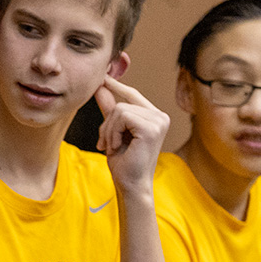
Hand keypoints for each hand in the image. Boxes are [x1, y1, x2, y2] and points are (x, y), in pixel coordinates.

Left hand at [94, 75, 168, 192]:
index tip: (103, 77)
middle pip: (121, 103)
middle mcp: (160, 116)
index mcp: (153, 116)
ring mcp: (158, 121)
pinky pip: (122, 117)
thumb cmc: (124, 162)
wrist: (130, 184)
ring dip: (108, 130)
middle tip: (106, 143)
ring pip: (119, 110)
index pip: (132, 94)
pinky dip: (112, 132)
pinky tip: (117, 147)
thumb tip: (100, 87)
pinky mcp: (152, 127)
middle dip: (107, 124)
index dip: (116, 86)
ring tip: (112, 146)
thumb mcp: (113, 131)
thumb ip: (109, 109)